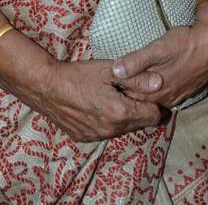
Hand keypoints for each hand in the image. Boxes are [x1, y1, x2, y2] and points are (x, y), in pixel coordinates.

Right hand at [39, 58, 163, 141]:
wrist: (47, 87)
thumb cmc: (79, 75)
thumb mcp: (109, 71)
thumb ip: (137, 79)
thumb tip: (160, 83)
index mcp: (120, 112)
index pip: (153, 116)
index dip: (153, 103)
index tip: (146, 91)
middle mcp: (112, 130)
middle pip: (139, 123)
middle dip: (139, 109)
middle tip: (128, 90)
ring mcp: (98, 136)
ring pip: (123, 128)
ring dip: (123, 115)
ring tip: (111, 95)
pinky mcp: (86, 138)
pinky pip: (106, 131)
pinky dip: (107, 120)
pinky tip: (97, 104)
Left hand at [110, 2, 207, 108]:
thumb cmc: (184, 44)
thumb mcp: (157, 48)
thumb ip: (136, 61)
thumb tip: (115, 71)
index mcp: (155, 91)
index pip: (128, 95)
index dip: (116, 86)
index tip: (105, 78)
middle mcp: (165, 99)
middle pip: (139, 100)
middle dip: (126, 91)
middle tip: (112, 81)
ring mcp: (176, 97)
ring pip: (151, 99)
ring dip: (139, 92)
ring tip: (128, 81)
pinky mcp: (184, 92)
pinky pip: (163, 97)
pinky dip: (153, 92)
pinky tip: (150, 83)